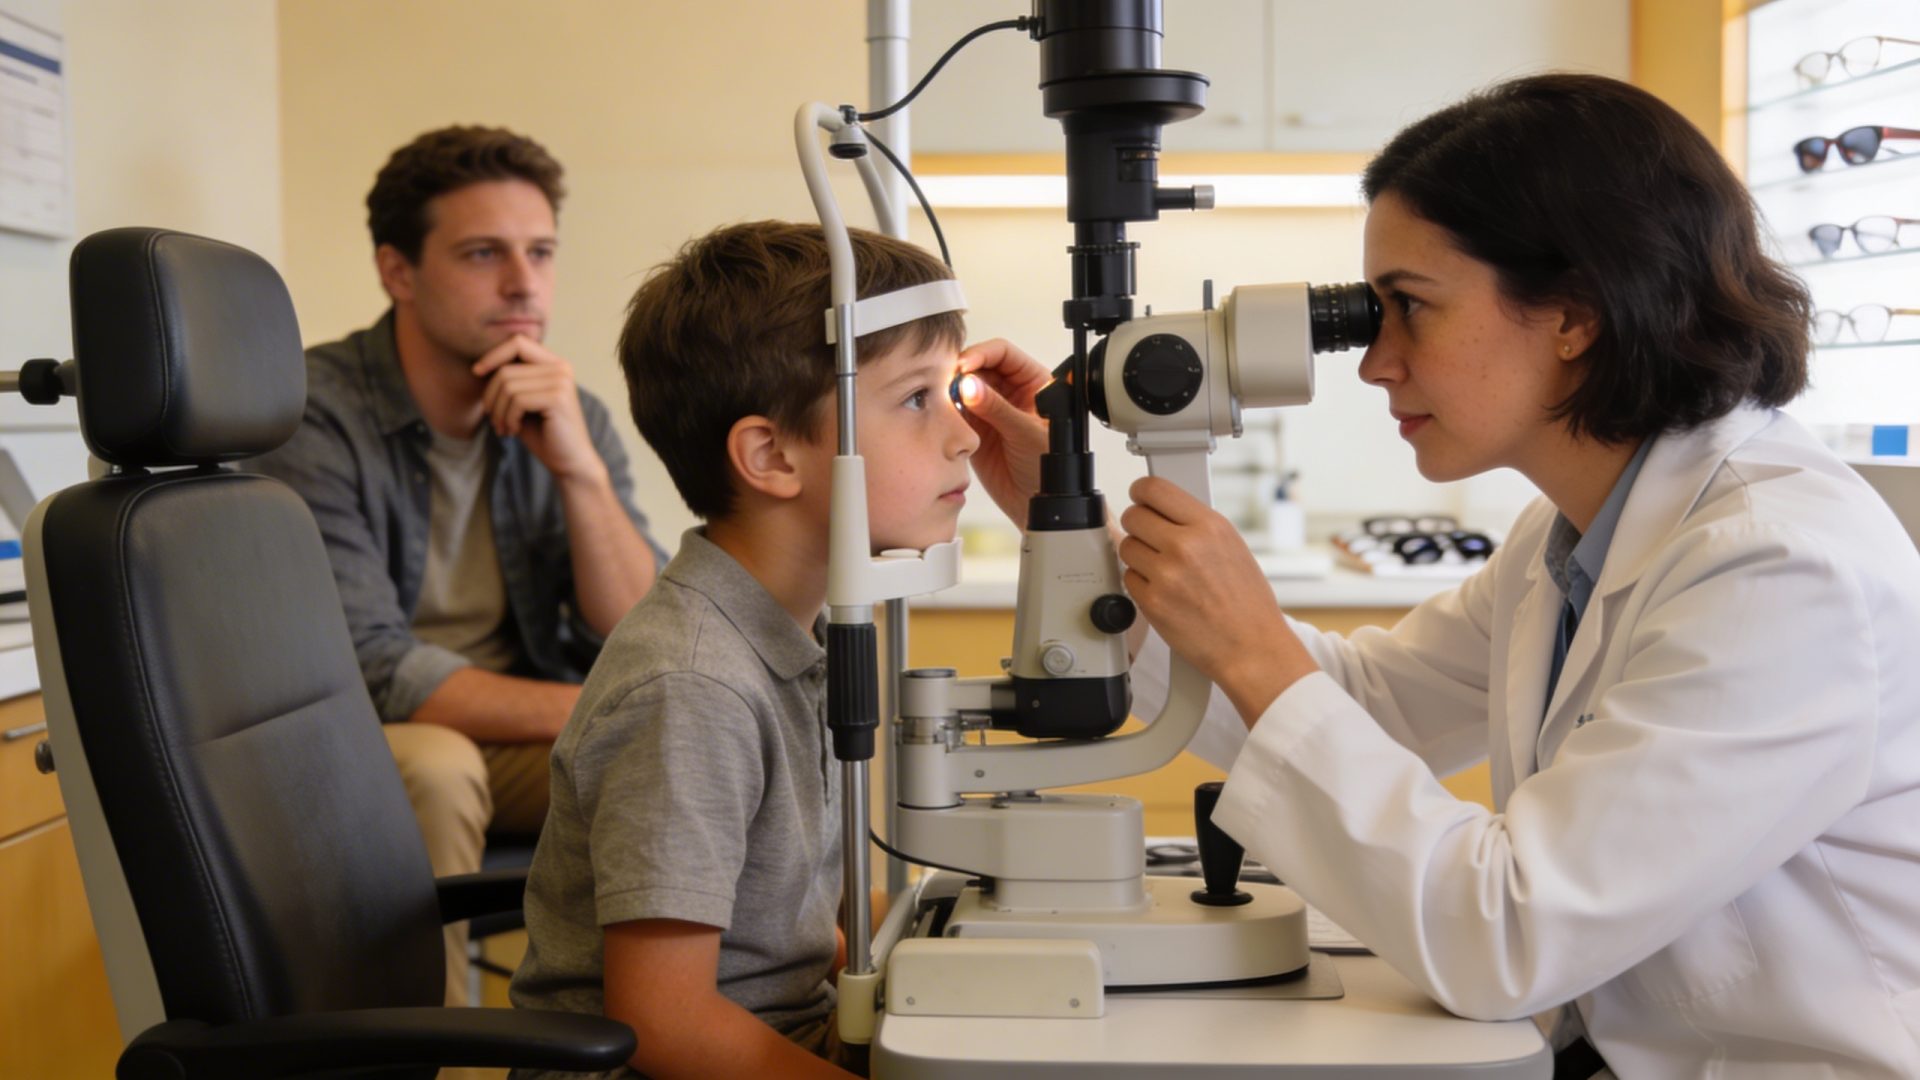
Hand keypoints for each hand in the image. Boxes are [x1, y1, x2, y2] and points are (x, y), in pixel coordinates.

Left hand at [473, 335, 605, 484]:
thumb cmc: (543, 433)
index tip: (476, 373)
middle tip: (494, 419)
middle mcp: (561, 367)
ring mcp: (561, 381)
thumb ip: (509, 381)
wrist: (570, 462)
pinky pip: (517, 400)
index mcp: (554, 363)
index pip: (517, 342)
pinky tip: (513, 430)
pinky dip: (508, 418)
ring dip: (498, 411)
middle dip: (491, 396)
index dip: (493, 355)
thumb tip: (479, 366)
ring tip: (504, 427)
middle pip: (506, 368)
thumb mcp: (521, 402)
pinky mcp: (558, 398)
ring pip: (508, 385)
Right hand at [956, 337, 1052, 525]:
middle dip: (963, 370)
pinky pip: (956, 412)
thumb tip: (969, 386)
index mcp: (1034, 383)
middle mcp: (1011, 392)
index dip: (983, 354)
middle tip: (948, 380)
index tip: (965, 364)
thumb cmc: (1050, 468)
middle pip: (980, 366)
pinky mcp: (976, 429)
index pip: (1004, 354)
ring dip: (953, 389)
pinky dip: (948, 410)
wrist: (1038, 502)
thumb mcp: (1027, 433)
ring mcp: (992, 410)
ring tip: (945, 397)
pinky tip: (945, 413)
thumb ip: (998, 409)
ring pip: (965, 387)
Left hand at [1118, 476, 1318, 723]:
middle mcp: (1186, 546)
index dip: (1141, 491)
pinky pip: (1128, 578)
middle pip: (1133, 515)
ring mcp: (1166, 574)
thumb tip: (1163, 509)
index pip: (1155, 489)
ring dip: (1139, 556)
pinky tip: (1164, 592)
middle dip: (1138, 525)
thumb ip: (1196, 525)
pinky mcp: (1152, 602)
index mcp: (1209, 526)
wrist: (1251, 648)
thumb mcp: (1232, 547)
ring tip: (1164, 570)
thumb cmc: (1247, 603)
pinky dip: (1141, 584)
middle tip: (1150, 537)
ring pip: (1126, 547)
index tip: (1140, 496)